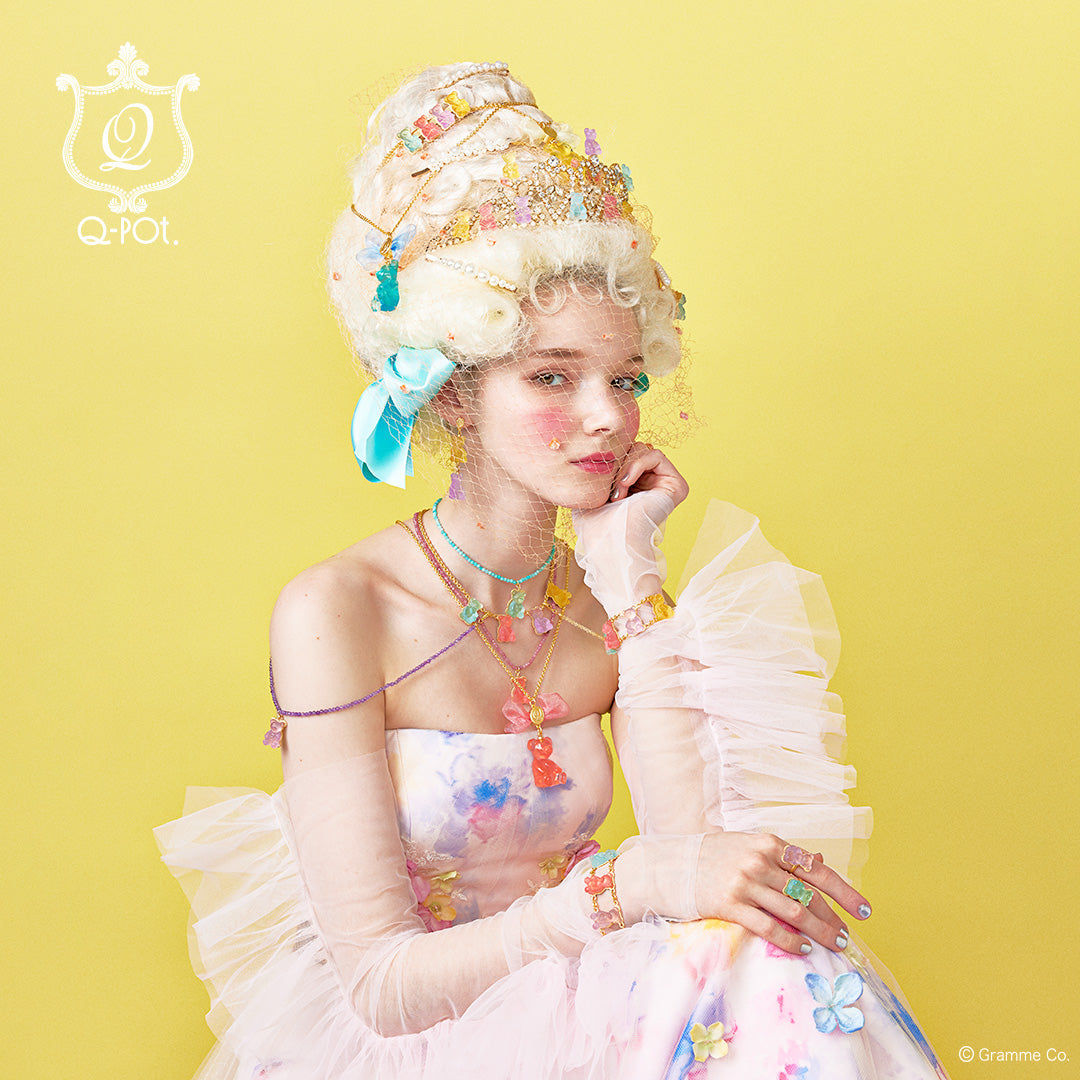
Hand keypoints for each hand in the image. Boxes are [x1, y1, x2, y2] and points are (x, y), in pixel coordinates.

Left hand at [571, 446, 688, 614]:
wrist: (610, 544)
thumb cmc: (597, 526)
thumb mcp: (592, 491)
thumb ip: (598, 469)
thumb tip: (597, 451)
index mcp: (637, 486)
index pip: (624, 454)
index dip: (609, 462)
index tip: (599, 486)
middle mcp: (653, 485)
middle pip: (634, 448)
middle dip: (616, 464)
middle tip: (609, 490)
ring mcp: (666, 485)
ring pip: (642, 450)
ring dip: (623, 468)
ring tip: (616, 493)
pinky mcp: (676, 486)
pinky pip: (655, 455)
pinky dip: (635, 465)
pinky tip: (625, 486)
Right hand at [694, 833, 868, 954]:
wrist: (670, 865)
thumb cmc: (714, 855)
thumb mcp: (750, 846)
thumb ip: (784, 856)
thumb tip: (820, 860)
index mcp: (768, 843)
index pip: (816, 869)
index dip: (845, 892)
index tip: (865, 910)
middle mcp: (760, 861)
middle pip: (808, 894)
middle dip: (834, 918)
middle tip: (848, 937)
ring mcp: (744, 882)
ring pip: (794, 912)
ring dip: (820, 932)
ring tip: (835, 946)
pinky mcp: (730, 904)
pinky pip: (769, 926)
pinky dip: (790, 940)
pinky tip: (804, 949)